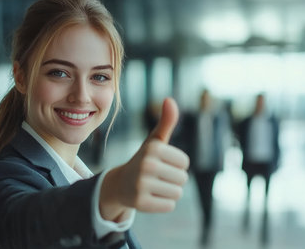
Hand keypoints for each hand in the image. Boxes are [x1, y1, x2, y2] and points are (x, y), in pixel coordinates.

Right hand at [100, 98, 189, 220]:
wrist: (120, 184)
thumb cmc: (144, 160)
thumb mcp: (154, 142)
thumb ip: (166, 122)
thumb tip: (169, 99)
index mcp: (153, 148)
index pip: (185, 162)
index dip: (176, 164)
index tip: (161, 164)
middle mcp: (146, 165)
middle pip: (182, 178)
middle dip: (173, 179)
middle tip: (157, 177)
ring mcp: (142, 185)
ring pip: (177, 193)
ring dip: (169, 192)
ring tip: (154, 186)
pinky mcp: (140, 203)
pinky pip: (169, 206)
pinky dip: (163, 203)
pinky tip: (150, 197)